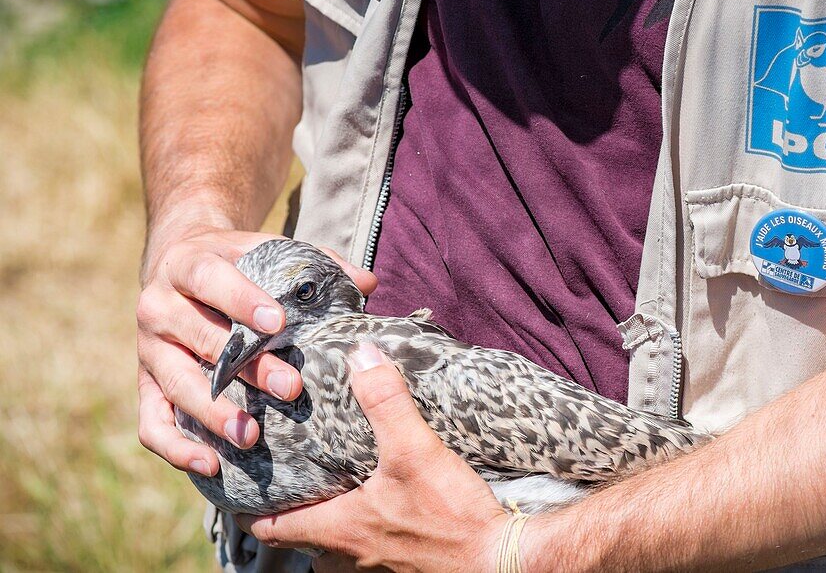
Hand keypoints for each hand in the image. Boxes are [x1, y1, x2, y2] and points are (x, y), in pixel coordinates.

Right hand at [136, 224, 376, 476]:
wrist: (178, 264)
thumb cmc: (237, 263)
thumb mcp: (268, 251)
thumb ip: (317, 262)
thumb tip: (368, 282)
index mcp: (188, 264)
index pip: (211, 279)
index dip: (242, 301)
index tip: (278, 324)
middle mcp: (160, 307)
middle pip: (202, 339)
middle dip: (247, 367)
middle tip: (291, 388)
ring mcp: (149, 350)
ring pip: (177, 384)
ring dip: (214, 414)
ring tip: (252, 436)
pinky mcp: (145, 385)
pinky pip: (151, 422)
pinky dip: (175, 448)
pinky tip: (211, 464)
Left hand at [238, 343, 509, 571]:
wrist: (500, 561)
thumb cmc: (453, 517)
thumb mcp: (415, 450)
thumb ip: (385, 402)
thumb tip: (360, 355)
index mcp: (340, 529)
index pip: (273, 528)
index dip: (253, 510)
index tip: (242, 487)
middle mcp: (351, 556)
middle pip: (303, 542)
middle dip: (294, 515)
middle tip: (292, 482)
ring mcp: (379, 568)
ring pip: (337, 554)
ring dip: (331, 528)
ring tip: (337, 494)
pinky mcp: (407, 568)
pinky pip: (371, 556)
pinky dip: (367, 535)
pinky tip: (386, 511)